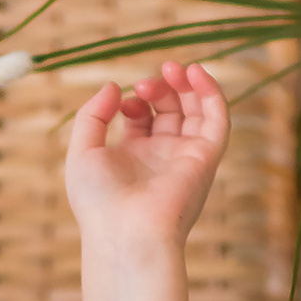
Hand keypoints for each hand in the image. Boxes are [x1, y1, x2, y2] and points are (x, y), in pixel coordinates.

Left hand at [63, 61, 229, 247]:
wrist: (124, 233)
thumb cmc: (98, 202)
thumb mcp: (82, 152)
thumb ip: (93, 115)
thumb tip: (114, 85)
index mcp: (132, 158)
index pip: (142, 117)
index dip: (134, 100)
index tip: (122, 102)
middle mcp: (161, 157)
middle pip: (170, 110)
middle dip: (160, 88)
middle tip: (147, 82)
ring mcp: (185, 157)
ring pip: (196, 110)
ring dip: (186, 84)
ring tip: (172, 68)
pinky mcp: (205, 158)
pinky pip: (218, 120)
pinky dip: (211, 93)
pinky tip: (196, 74)